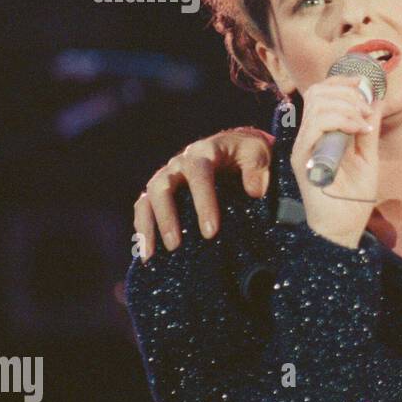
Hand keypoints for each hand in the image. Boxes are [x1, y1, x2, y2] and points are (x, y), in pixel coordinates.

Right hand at [134, 126, 274, 260]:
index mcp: (205, 151)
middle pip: (163, 187)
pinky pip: (144, 207)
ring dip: (148, 226)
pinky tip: (147, 253)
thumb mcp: (259, 153)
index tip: (210, 231)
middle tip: (175, 245)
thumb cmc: (249, 153)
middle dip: (167, 217)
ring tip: (152, 254)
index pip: (199, 174)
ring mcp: (168, 176)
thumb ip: (257, 169)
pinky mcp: (161, 190)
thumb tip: (254, 191)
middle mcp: (180, 163)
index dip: (203, 202)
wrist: (236, 146)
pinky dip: (142, 228)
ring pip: (148, 198)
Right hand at [291, 75, 383, 248]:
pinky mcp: (303, 159)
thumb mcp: (367, 155)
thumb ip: (368, 128)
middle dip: (347, 91)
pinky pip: (316, 127)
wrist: (344, 227)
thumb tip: (377, 99)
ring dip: (347, 106)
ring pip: (317, 105)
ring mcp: (303, 147)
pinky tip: (359, 130)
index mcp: (320, 133)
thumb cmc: (354, 196)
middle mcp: (308, 137)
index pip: (321, 93)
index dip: (342, 82)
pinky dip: (342, 121)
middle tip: (367, 109)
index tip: (365, 86)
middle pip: (317, 93)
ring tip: (365, 122)